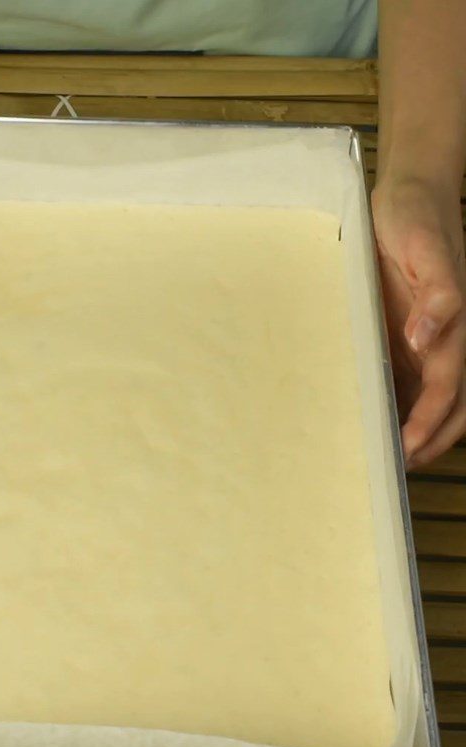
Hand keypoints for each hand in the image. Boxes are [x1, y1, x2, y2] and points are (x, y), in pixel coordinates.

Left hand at [372, 175, 465, 468]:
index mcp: (454, 328)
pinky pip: (405, 378)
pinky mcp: (406, 334)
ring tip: (381, 457)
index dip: (429, 423)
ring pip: (431, 400)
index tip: (405, 450)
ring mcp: (427, 340)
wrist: (409, 196)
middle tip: (390, 470)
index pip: (447, 390)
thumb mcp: (427, 249)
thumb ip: (437, 293)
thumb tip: (429, 337)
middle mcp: (444, 341)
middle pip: (449, 407)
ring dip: (414, 431)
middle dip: (426, 441)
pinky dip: (396, 405)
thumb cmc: (416, 219)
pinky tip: (372, 418)